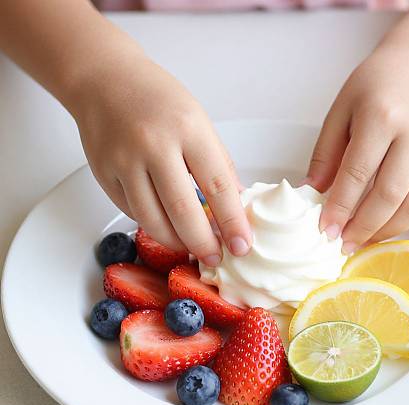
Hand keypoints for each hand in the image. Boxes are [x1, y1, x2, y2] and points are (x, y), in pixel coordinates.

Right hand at [71, 55, 250, 265]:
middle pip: (183, 212)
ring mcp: (124, 161)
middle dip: (203, 244)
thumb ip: (218, 165)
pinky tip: (165, 222)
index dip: (233, 222)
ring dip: (176, 242)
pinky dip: (153, 224)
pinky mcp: (104, 175)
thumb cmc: (158, 100)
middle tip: (215, 258)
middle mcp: (154, 145)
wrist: (104, 80)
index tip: (242, 246)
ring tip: (190, 246)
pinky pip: (133, 212)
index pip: (217, 186)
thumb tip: (234, 206)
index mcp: (188, 129)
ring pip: (152, 221)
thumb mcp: (199, 122)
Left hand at [305, 47, 408, 252]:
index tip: (325, 230)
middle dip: (363, 226)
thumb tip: (312, 193)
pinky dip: (404, 221)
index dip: (340, 207)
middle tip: (343, 244)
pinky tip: (382, 227)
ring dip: (386, 230)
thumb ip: (325, 154)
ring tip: (362, 241)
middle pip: (389, 194)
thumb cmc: (373, 88)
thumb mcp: (339, 112)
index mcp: (382, 117)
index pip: (357, 173)